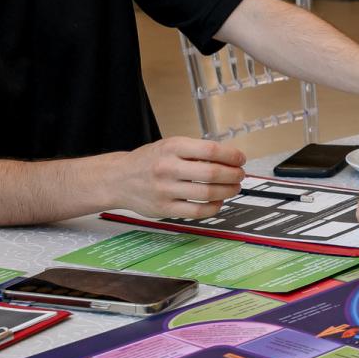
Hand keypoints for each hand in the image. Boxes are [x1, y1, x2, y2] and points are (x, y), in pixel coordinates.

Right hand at [111, 137, 245, 219]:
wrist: (118, 179)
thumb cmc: (149, 161)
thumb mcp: (169, 146)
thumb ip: (196, 151)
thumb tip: (230, 159)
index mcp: (172, 147)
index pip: (210, 150)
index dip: (231, 155)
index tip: (240, 159)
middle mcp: (168, 168)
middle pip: (212, 173)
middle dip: (233, 175)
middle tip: (240, 175)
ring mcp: (165, 190)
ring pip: (207, 193)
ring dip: (228, 191)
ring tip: (233, 188)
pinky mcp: (164, 208)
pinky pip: (197, 211)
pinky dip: (214, 207)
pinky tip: (218, 202)